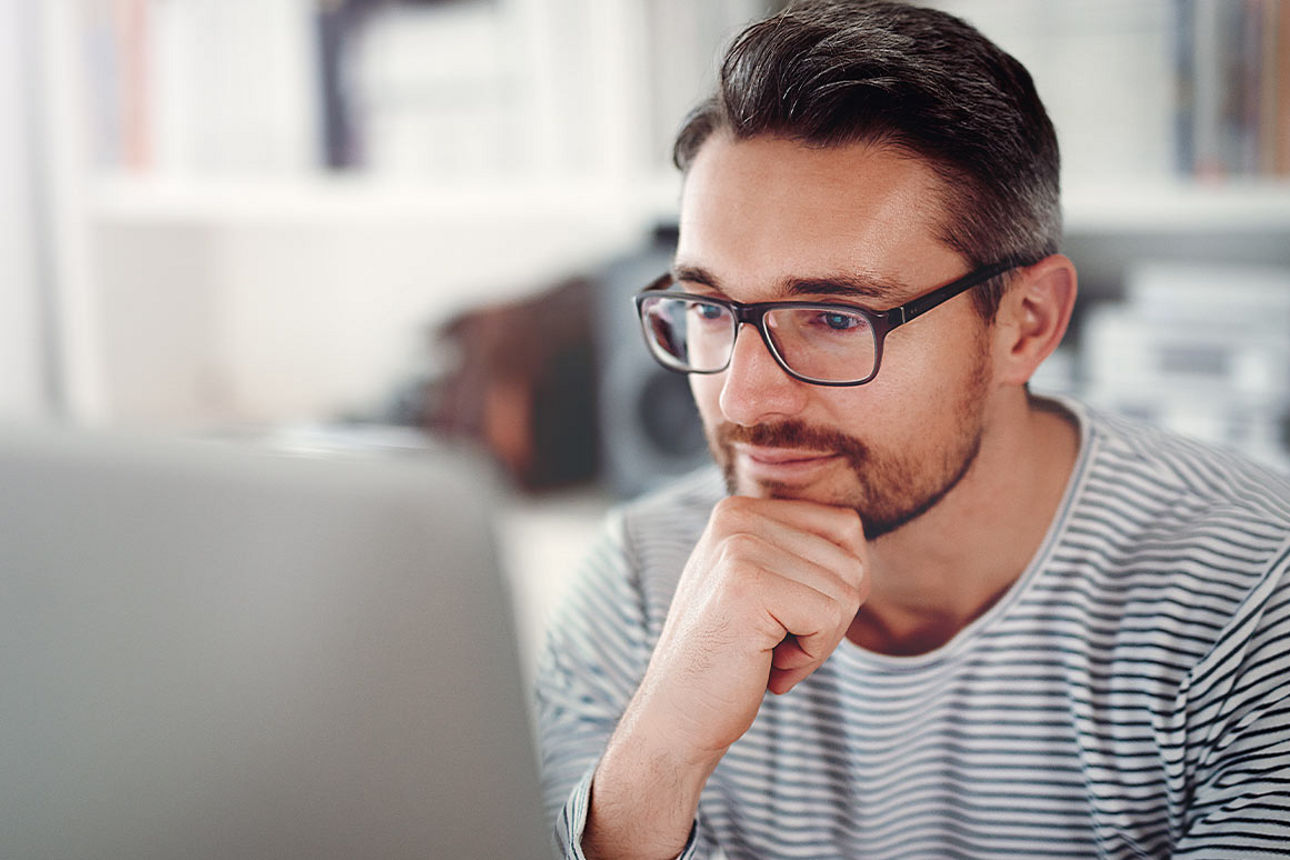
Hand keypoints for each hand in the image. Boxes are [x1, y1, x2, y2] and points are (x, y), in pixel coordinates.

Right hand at [640, 495, 868, 756]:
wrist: (676, 717)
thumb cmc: (728, 659)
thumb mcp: (761, 585)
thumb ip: (797, 550)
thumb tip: (855, 530)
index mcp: (739, 509)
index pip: (845, 527)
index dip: (833, 588)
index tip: (782, 618)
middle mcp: (736, 516)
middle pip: (851, 560)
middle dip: (828, 618)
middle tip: (773, 644)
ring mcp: (739, 547)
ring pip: (847, 591)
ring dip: (818, 640)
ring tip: (765, 653)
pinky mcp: (747, 585)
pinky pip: (831, 617)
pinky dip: (809, 656)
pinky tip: (764, 664)